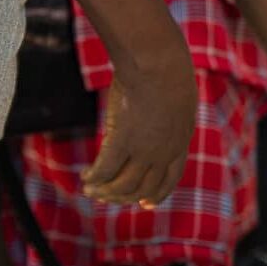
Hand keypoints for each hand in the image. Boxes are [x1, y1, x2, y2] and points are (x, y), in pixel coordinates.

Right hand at [83, 27, 196, 206]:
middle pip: (143, 188)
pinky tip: (85, 176)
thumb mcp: (178, 96)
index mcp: (180, 141)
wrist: (159, 61)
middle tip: (105, 197)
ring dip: (104, 192)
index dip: (156, 195)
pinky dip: (93, 178)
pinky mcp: (123, 140)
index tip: (144, 204)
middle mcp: (164, 152)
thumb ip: (171, 113)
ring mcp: (144, 149)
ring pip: (122, 185)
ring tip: (90, 189)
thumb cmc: (168, 69)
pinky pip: (105, 170)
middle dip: (122, 197)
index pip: (169, 180)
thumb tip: (164, 113)